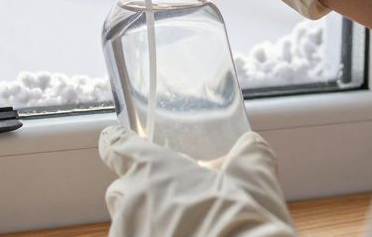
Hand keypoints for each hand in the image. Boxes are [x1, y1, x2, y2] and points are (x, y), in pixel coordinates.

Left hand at [98, 126, 294, 236]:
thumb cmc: (243, 227)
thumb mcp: (255, 183)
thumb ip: (248, 156)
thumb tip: (249, 147)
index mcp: (152, 169)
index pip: (115, 146)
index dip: (117, 144)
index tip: (117, 144)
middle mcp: (129, 202)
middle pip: (122, 190)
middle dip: (144, 196)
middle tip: (178, 206)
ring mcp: (125, 234)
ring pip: (128, 224)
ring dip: (149, 226)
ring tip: (186, 233)